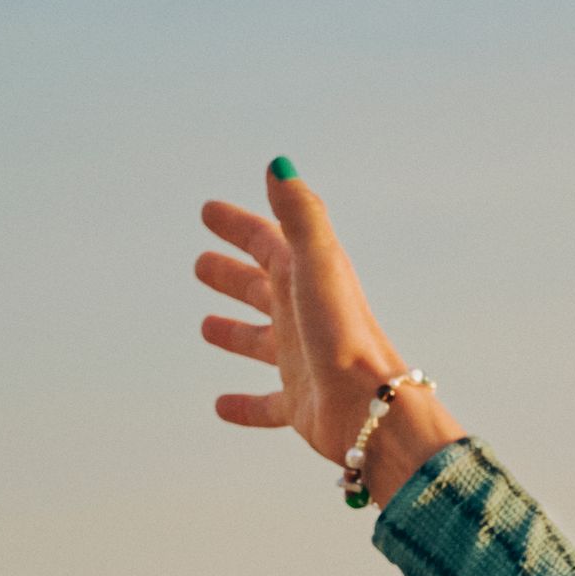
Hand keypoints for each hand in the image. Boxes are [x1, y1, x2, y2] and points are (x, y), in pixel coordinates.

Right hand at [197, 162, 461, 497]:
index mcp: (307, 282)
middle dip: (233, 275)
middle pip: (263, 290)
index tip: (207, 211)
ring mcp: (303, 363)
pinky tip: (220, 406)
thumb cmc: (344, 336)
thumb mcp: (318, 267)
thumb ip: (301, 217)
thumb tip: (279, 164)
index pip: (268, 243)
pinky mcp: (301, 405)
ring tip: (206, 327)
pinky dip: (244, 404)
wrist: (374, 411)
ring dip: (236, 334)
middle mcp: (305, 320)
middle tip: (200, 264)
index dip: (240, 226)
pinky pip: (267, 404)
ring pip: (262, 344)